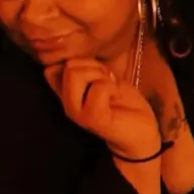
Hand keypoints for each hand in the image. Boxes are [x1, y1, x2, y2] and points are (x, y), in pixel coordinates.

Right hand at [44, 58, 160, 159]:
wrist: (141, 133)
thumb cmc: (122, 104)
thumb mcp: (101, 81)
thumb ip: (84, 72)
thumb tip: (63, 61)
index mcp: (66, 95)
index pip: (52, 69)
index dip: (80, 61)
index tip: (97, 72)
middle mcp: (67, 105)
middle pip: (69, 66)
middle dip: (94, 67)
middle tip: (108, 81)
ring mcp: (78, 113)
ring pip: (77, 74)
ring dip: (103, 76)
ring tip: (112, 89)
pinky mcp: (93, 119)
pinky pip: (99, 87)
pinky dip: (113, 87)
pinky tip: (117, 97)